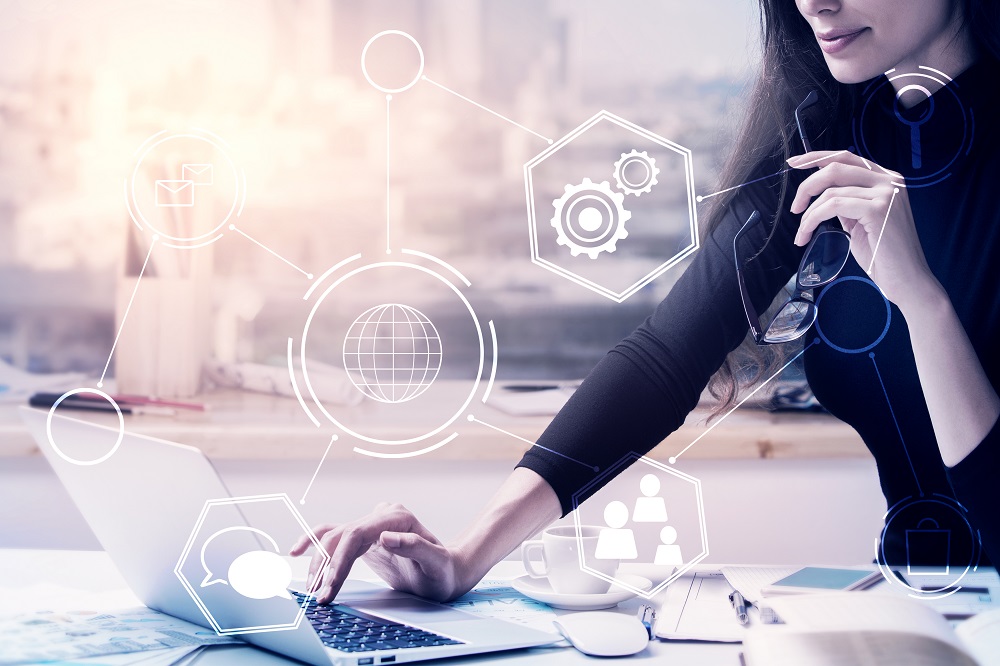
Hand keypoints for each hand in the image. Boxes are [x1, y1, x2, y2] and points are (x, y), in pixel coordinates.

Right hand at [289, 502, 470, 603]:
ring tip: (311, 587)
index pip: (356, 535)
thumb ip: (415, 547)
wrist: (447, 572)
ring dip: (318, 560)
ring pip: (333, 536)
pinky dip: (315, 543)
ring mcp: (370, 525)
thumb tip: (384, 537)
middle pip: (341, 536)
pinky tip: (298, 551)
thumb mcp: (437, 562)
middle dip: (326, 567)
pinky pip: (334, 536)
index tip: (329, 587)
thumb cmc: (444, 570)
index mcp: (396, 517)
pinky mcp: (363, 537)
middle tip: (319, 596)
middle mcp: (380, 516)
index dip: (339, 561)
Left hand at [788, 151, 937, 309]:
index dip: (817, 157)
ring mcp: (886, 193)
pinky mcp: (878, 208)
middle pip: (836, 167)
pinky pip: (834, 205)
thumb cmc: (883, 254)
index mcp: (886, 179)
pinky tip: (807, 234)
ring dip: (809, 214)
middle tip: (794, 207)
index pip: (846, 157)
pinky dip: (814, 219)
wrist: (907, 279)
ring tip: (803, 233)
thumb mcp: (861, 221)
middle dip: (807, 186)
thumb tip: (821, 194)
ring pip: (831, 191)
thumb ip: (847, 202)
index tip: (794, 163)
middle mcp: (889, 180)